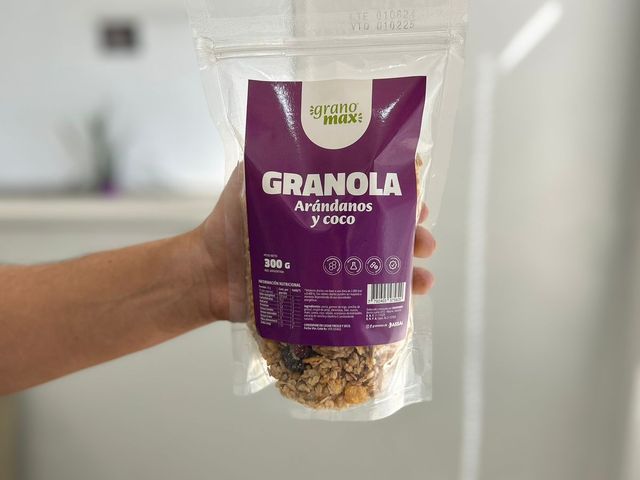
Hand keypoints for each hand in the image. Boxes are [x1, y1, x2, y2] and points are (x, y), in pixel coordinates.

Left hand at [197, 167, 435, 320]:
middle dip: (413, 230)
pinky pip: (369, 298)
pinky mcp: (331, 296)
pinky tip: (411, 298)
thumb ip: (277, 151)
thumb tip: (307, 118)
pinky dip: (395, 298)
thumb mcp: (254, 176)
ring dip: (412, 265)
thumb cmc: (233, 223)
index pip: (372, 190)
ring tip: (424, 272)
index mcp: (327, 202)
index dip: (399, 189)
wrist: (212, 273)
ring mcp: (337, 267)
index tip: (415, 191)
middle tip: (423, 236)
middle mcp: (338, 232)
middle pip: (387, 228)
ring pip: (386, 263)